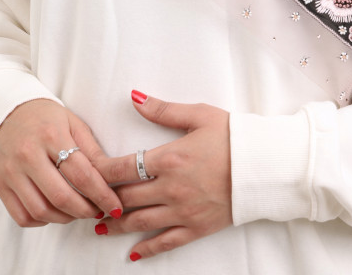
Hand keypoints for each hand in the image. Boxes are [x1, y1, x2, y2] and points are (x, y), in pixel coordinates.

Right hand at [0, 99, 122, 226]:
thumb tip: (114, 178)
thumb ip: (93, 151)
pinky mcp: (0, 186)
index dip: (102, 195)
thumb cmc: (45, 118)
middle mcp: (28, 154)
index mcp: (51, 135)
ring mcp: (11, 172)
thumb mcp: (73, 123)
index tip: (115, 206)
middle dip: (86, 211)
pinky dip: (42, 221)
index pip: (82, 175)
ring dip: (66, 218)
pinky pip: (22, 217)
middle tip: (98, 211)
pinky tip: (54, 211)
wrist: (7, 112)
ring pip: (41, 211)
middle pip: (61, 197)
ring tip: (78, 211)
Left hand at [96, 92, 231, 260]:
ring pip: (140, 222)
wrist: (266, 165)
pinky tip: (132, 253)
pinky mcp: (197, 227)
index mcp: (170, 158)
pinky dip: (147, 249)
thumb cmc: (233, 136)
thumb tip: (134, 97)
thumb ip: (163, 109)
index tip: (85, 170)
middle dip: (103, 200)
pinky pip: (166, 243)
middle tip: (86, 201)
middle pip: (126, 197)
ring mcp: (183, 211)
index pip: (123, 167)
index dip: (99, 171)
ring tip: (98, 226)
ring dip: (116, 225)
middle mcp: (172, 188)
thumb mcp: (199, 115)